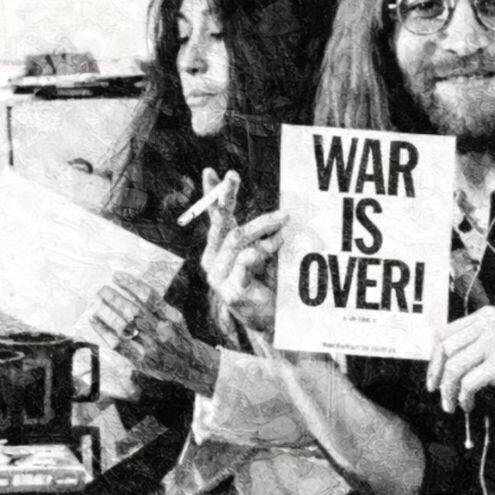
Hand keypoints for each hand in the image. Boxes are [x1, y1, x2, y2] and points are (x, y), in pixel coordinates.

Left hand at [88, 278, 216, 392]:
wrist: (189, 366)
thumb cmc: (177, 337)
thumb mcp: (174, 318)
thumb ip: (157, 305)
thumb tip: (130, 285)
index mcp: (171, 317)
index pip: (149, 296)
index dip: (131, 284)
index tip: (117, 276)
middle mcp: (162, 332)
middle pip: (133, 311)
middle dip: (114, 298)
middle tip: (101, 289)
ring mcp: (151, 347)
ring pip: (123, 327)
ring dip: (106, 313)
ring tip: (95, 303)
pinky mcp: (140, 360)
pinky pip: (118, 344)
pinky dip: (104, 330)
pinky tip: (94, 320)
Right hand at [200, 169, 282, 341]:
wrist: (272, 322)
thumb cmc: (267, 284)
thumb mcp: (263, 253)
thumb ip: (261, 236)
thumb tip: (278, 213)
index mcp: (218, 251)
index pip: (213, 219)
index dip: (212, 195)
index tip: (211, 172)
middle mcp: (213, 262)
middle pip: (220, 224)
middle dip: (225, 196)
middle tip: (232, 175)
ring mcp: (219, 277)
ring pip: (237, 239)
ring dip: (263, 226)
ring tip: (283, 222)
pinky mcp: (231, 291)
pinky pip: (245, 260)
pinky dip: (263, 248)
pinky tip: (277, 243)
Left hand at [428, 304, 494, 416]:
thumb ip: (473, 344)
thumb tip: (438, 359)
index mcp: (487, 316)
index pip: (445, 333)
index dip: (434, 359)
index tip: (434, 377)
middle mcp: (490, 324)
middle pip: (446, 349)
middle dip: (438, 376)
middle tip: (439, 393)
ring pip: (454, 367)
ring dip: (449, 391)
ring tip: (454, 403)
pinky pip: (468, 383)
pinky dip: (464, 397)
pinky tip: (469, 404)